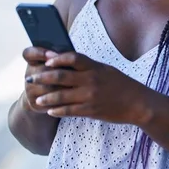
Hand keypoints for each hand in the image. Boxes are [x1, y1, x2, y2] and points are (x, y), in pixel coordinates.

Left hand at [25, 52, 146, 123]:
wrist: (138, 103)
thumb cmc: (122, 85)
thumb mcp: (107, 70)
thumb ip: (89, 67)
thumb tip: (69, 62)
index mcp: (95, 67)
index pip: (73, 57)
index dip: (57, 58)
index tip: (46, 60)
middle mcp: (91, 80)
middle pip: (61, 76)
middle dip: (42, 77)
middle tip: (30, 79)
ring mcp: (90, 96)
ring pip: (61, 96)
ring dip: (46, 98)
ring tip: (36, 99)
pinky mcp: (91, 110)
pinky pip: (69, 111)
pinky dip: (57, 110)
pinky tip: (50, 111)